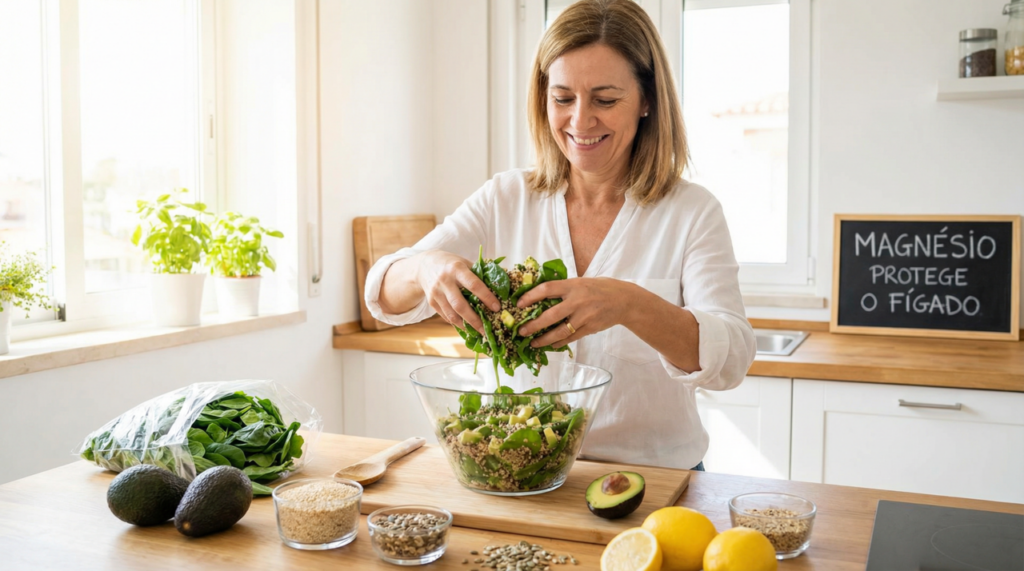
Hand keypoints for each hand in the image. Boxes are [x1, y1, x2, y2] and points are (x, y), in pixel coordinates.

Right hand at [415, 250, 499, 332]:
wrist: (424, 265)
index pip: (473, 284)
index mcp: (456, 269)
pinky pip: (446, 316)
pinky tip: (467, 328)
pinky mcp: (431, 302)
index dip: (486, 297)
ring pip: (451, 314)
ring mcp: (436, 293)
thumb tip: (500, 286)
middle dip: (474, 319)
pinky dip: (457, 324)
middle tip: (487, 329)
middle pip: (460, 305)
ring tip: (479, 332)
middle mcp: (445, 281)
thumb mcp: (464, 263)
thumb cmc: (451, 264)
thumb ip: (479, 274)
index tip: (497, 307)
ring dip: (466, 326)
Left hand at [516, 277, 630, 347]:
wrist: (624, 300)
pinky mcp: (590, 328)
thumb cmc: (600, 288)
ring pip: (560, 331)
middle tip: (521, 331)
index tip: (519, 304)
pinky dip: (560, 342)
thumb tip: (541, 295)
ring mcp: (584, 316)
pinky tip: (551, 345)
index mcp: (573, 285)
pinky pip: (571, 338)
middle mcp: (577, 300)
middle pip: (550, 315)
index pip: (547, 289)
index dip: (530, 296)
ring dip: (544, 339)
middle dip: (534, 324)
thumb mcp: (581, 282)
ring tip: (533, 342)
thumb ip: (564, 288)